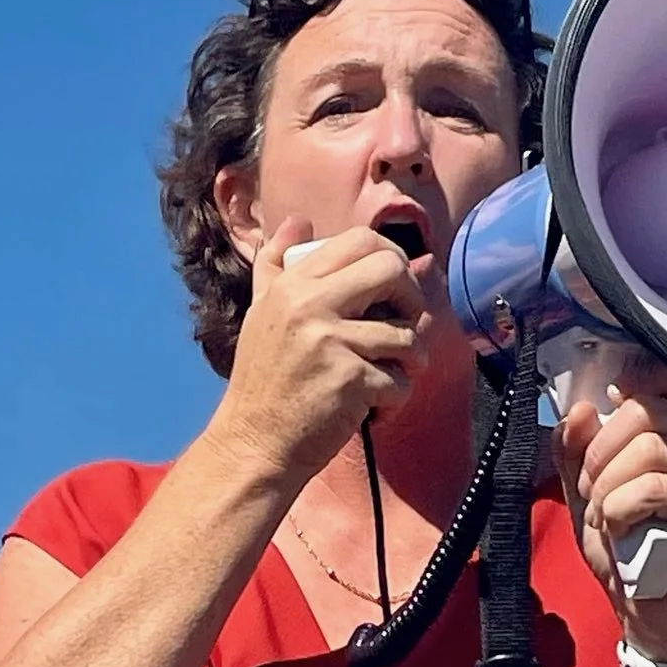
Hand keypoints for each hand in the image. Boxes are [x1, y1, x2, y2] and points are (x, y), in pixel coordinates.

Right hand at [209, 216, 430, 488]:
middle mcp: (310, 305)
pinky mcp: (350, 381)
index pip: (359, 241)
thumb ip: (275, 265)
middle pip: (392, 269)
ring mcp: (331, 342)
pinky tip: (371, 409)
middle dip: (413, 299)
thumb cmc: (263, 383)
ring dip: (409, 363)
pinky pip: (400, 381)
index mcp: (292, 285)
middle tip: (405, 325)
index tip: (394, 288)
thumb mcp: (260, 314)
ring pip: (407, 334)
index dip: (391, 259)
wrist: (253, 444)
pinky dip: (393, 401)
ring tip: (387, 378)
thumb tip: (297, 222)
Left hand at [555, 360, 666, 660]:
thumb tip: (580, 410)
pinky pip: (654, 488)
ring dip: (608, 486)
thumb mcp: (586, 491)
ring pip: (649, 447)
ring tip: (605, 517)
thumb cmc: (625, 546)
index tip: (607, 407)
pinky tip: (620, 530)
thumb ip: (576, 449)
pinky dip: (621, 509)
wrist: (649, 610)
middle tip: (591, 491)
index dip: (632, 383)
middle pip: (644, 410)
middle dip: (600, 453)